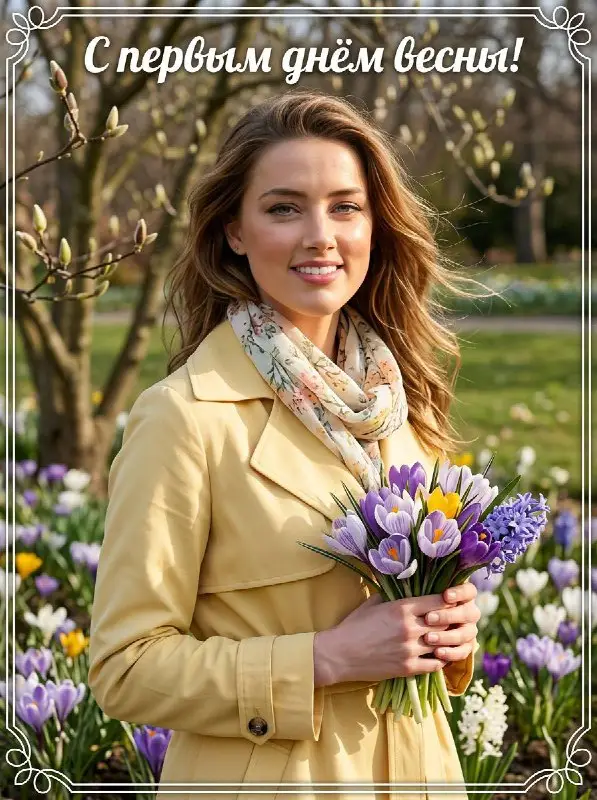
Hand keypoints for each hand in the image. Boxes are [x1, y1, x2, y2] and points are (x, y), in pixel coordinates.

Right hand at [313, 591, 459, 687]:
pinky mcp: (408, 668)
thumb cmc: (354, 625)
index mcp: (402, 608)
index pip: (438, 601)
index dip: (448, 600)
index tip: (451, 601)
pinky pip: (435, 664)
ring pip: (443, 644)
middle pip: (445, 622)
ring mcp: (410, 650)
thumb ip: (392, 594)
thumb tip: (406, 584)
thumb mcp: (373, 603)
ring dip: (448, 641)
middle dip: (451, 620)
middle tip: (455, 619)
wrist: (339, 654)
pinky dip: (441, 659)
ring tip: (450, 638)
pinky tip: (440, 655)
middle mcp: (410, 628)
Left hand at [422, 583, 479, 662]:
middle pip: (469, 613)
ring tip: (427, 638)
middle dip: (448, 616)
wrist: (417, 632)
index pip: (469, 591)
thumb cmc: (419, 608)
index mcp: (464, 596)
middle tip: (429, 618)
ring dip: (447, 636)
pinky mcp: (466, 648)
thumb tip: (423, 583)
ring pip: (466, 634)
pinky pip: (463, 651)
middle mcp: (470, 613)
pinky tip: (437, 652)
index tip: (445, 595)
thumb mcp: (423, 599)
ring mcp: (469, 631)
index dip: (460, 593)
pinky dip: (450, 652)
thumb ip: (429, 594)